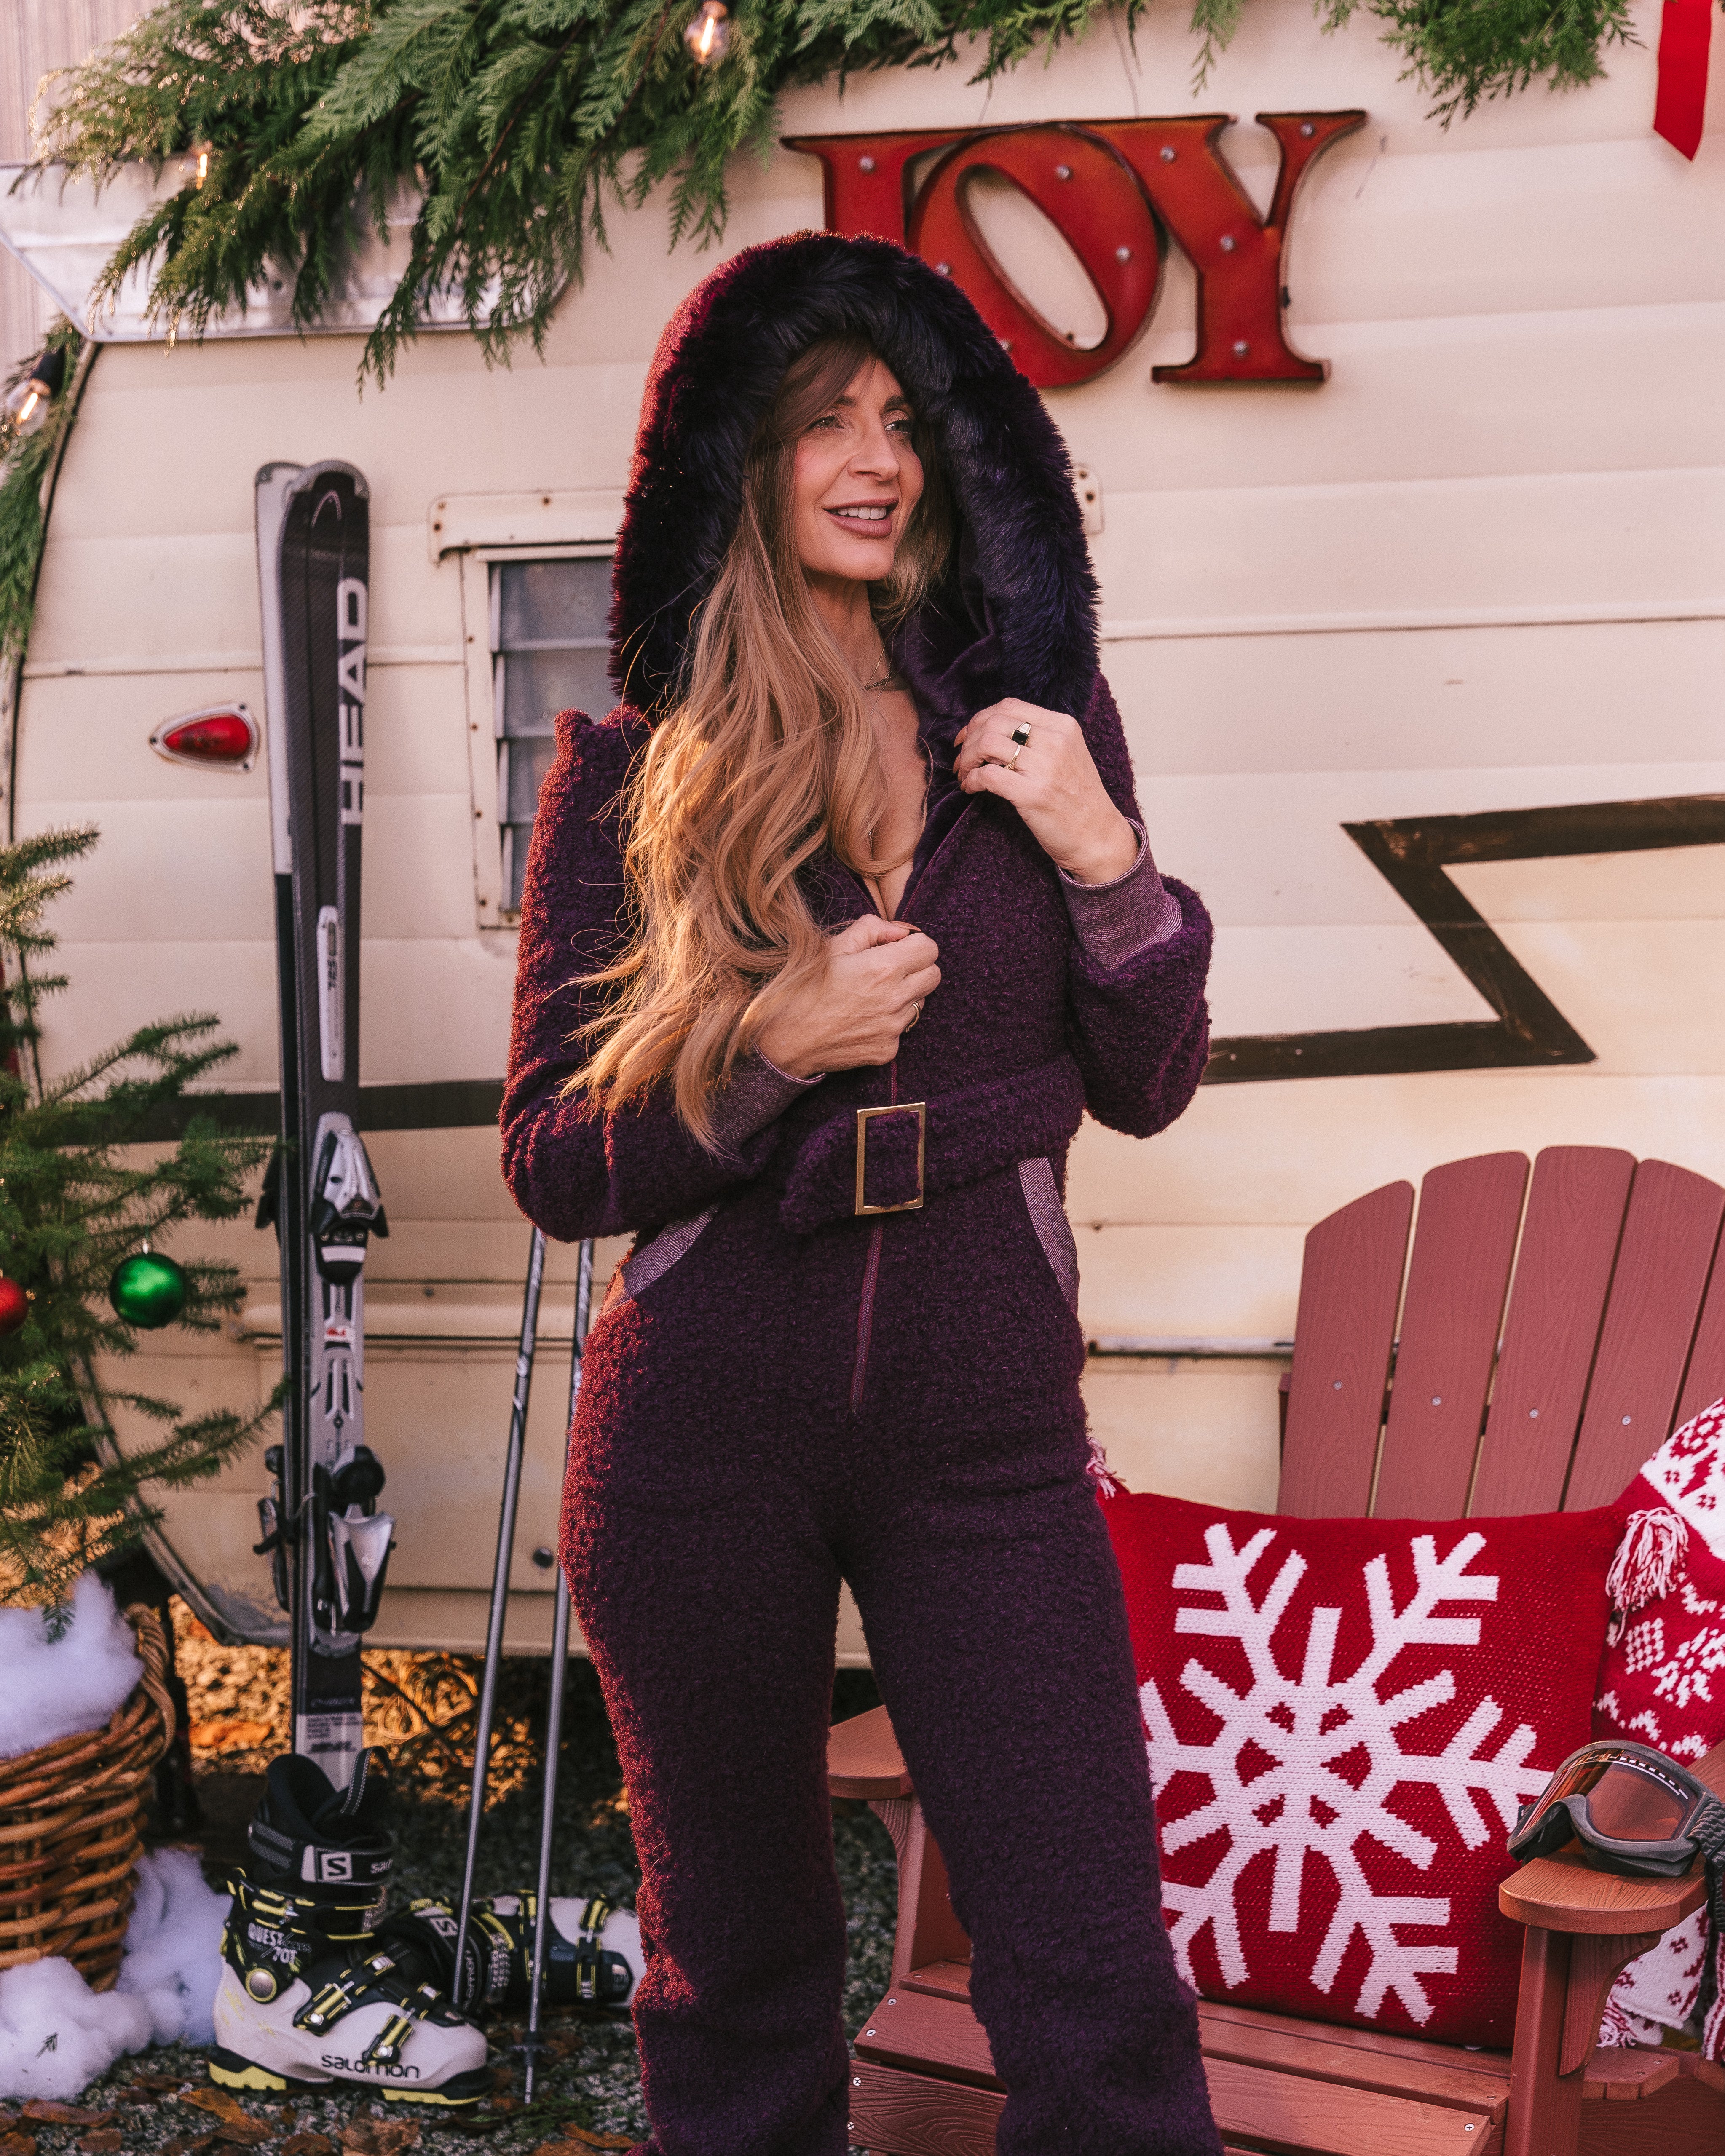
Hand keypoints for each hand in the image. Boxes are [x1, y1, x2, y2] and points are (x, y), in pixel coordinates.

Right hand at [755, 914, 940, 1076]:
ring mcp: (893, 1028)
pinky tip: (861, 1019)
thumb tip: (900, 932)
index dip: (916, 944)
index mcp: (884, 968)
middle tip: (890, 969)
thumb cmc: (802, 989)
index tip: (899, 948)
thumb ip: (872, 929)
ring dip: (904, 995)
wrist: (784, 1041)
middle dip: (917, 967)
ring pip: (920, 1003)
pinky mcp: (887, 1050)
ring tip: (870, 996)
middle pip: (934, 976)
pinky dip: (889, 1022)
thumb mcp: (832, 947)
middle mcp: (895, 999)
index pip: (930, 949)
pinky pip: (902, 1029)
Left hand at [954, 699, 1138, 883]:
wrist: (1098, 837)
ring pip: (987, 743)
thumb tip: (991, 732)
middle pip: (994, 721)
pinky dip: (971, 780)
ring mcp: (1045, 766)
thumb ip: (1038, 739)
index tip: (968, 737)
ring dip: (967, 759)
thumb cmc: (1078, 800)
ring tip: (964, 775)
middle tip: (962, 760)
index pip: (1009, 706)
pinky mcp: (1033, 794)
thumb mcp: (1067, 755)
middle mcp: (1055, 740)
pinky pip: (987, 775)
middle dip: (969, 739)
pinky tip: (970, 789)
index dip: (980, 719)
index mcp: (1063, 726)